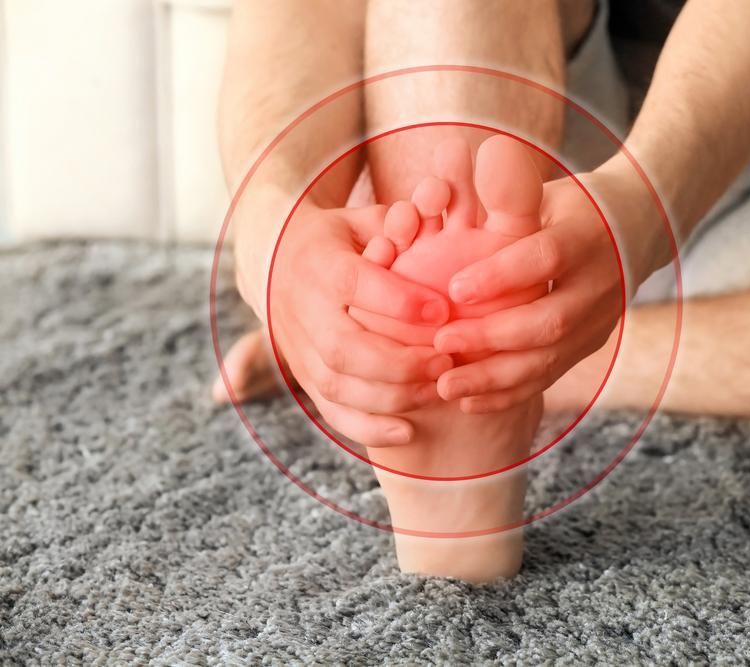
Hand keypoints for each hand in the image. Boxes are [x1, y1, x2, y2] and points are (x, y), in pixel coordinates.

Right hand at [247, 197, 454, 446]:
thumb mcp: (362, 219)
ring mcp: (298, 349)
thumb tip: (441, 198)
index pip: (356, 286)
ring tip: (438, 390)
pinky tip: (408, 431)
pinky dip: (367, 427)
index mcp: (319, 264)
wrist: (274, 260)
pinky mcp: (302, 376)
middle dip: (400, 362)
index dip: (400, 303)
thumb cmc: (340, 238)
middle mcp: (302, 310)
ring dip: (392, 396)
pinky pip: (330, 411)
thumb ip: (399, 222)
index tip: (443, 311)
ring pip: (338, 386)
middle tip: (446, 362)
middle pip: (345, 348)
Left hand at [432, 166, 649, 412]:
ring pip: (548, 359)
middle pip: (547, 321)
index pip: (544, 259)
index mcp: (585, 235)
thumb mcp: (547, 190)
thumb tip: (468, 158)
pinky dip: (508, 393)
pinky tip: (469, 400)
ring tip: (444, 385)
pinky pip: (549, 377)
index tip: (453, 290)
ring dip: (494, 377)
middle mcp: (599, 283)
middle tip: (439, 345)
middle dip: (490, 339)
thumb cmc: (572, 205)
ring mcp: (599, 321)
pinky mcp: (591, 345)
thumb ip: (510, 193)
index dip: (500, 277)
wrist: (639, 228)